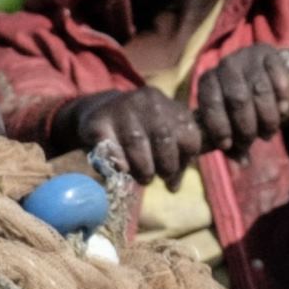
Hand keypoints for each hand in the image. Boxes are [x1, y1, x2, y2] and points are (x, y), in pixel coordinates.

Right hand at [70, 86, 200, 185]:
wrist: (98, 112)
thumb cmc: (139, 131)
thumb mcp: (163, 136)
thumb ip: (177, 157)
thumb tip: (173, 187)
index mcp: (170, 106)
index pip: (190, 137)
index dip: (183, 162)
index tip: (172, 174)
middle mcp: (149, 101)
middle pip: (164, 139)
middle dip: (164, 167)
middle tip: (155, 177)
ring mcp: (122, 108)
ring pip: (137, 143)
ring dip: (142, 169)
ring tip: (141, 178)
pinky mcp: (98, 122)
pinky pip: (111, 147)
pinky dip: (118, 163)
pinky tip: (122, 170)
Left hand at [191, 43, 288, 154]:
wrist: (262, 76)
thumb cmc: (241, 106)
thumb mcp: (231, 122)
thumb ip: (232, 143)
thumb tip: (242, 163)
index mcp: (207, 81)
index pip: (210, 103)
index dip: (219, 126)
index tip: (228, 145)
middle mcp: (225, 65)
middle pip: (237, 99)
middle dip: (246, 126)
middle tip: (254, 141)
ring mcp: (247, 56)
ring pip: (260, 90)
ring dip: (267, 117)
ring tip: (269, 132)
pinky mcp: (269, 52)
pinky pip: (277, 75)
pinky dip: (282, 96)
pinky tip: (283, 109)